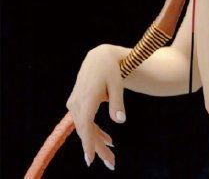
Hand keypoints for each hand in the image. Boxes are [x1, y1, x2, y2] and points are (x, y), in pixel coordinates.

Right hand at [66, 44, 126, 169]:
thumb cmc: (111, 69)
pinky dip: (95, 131)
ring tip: (110, 156)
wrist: (99, 57)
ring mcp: (75, 102)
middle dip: (97, 148)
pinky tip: (107, 140)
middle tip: (111, 164)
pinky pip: (85, 121)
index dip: (87, 143)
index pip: (85, 125)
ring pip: (84, 128)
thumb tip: (120, 121)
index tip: (90, 159)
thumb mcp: (117, 83)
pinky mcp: (77, 103)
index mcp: (87, 97)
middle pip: (85, 130)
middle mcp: (77, 101)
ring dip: (96, 141)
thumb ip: (117, 102)